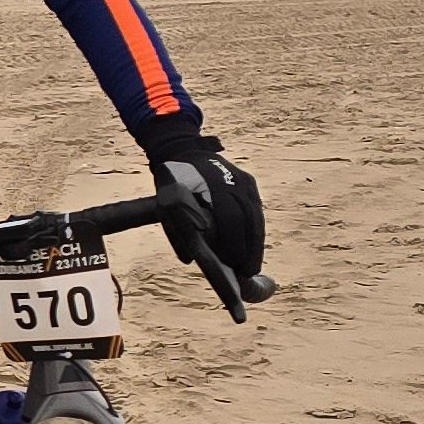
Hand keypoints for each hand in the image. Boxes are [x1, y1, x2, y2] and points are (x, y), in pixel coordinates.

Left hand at [145, 123, 266, 287]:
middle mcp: (233, 181)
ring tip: (252, 266)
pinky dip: (255, 231)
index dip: (235, 244)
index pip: (231, 218)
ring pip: (256, 216)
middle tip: (248, 272)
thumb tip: (191, 259)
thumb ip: (177, 230)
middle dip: (249, 249)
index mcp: (212, 185)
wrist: (183, 150)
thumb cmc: (173, 185)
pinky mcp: (249, 182)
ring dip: (256, 243)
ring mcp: (244, 180)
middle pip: (249, 220)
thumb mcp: (167, 205)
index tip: (235, 266)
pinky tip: (252, 248)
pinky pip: (256, 210)